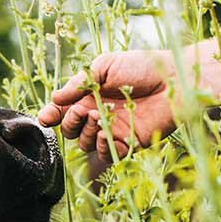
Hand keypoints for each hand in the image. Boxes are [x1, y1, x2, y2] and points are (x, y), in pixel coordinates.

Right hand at [38, 50, 178, 160]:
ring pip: (84, 144)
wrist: (174, 78)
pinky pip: (106, 155)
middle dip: (69, 123)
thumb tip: (55, 98)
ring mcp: (112, 131)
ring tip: (99, 116)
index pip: (62, 112)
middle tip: (83, 111)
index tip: (46, 117)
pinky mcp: (128, 143)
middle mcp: (98, 115)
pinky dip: (101, 145)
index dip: (50, 116)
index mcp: (89, 97)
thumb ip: (78, 83)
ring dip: (85, 133)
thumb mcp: (104, 66)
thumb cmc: (142, 66)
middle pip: (70, 131)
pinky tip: (106, 131)